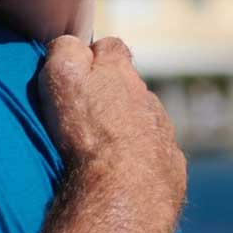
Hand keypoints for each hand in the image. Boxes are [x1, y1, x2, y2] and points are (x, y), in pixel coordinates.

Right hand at [35, 35, 186, 214]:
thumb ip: (65, 50)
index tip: (78, 73)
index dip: (94, 55)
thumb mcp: (63, 77)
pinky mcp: (169, 164)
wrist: (125, 189)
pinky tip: (120, 174)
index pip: (110, 47)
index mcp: (120, 72)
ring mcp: (163, 131)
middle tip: (84, 117)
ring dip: (125, 129)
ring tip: (100, 150)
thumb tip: (70, 43)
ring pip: (143, 120)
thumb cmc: (88, 132)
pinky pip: (153, 154)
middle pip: (129, 86)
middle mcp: (147, 97)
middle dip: (111, 95)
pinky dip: (138, 158)